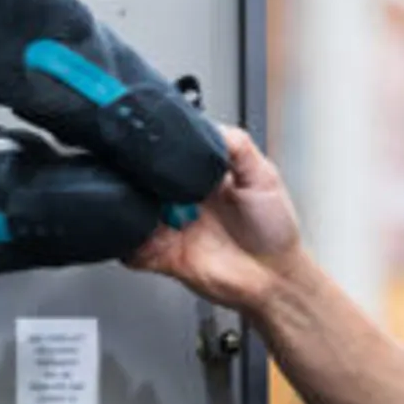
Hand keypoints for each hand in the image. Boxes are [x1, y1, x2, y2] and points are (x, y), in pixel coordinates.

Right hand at [125, 126, 303, 312]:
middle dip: (135, 174)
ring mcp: (170, 227)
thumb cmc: (275, 230)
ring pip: (132, 210)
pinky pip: (133, 248)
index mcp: (202, 176)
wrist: (275, 278)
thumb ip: (238, 148)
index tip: (148, 140)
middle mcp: (181, 199)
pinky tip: (142, 232)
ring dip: (130, 205)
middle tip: (140, 172)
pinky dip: (128, 241)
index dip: (157, 148)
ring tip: (142, 201)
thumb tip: (211, 125)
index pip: (169, 155)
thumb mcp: (264, 177)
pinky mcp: (163, 255)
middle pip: (143, 180)